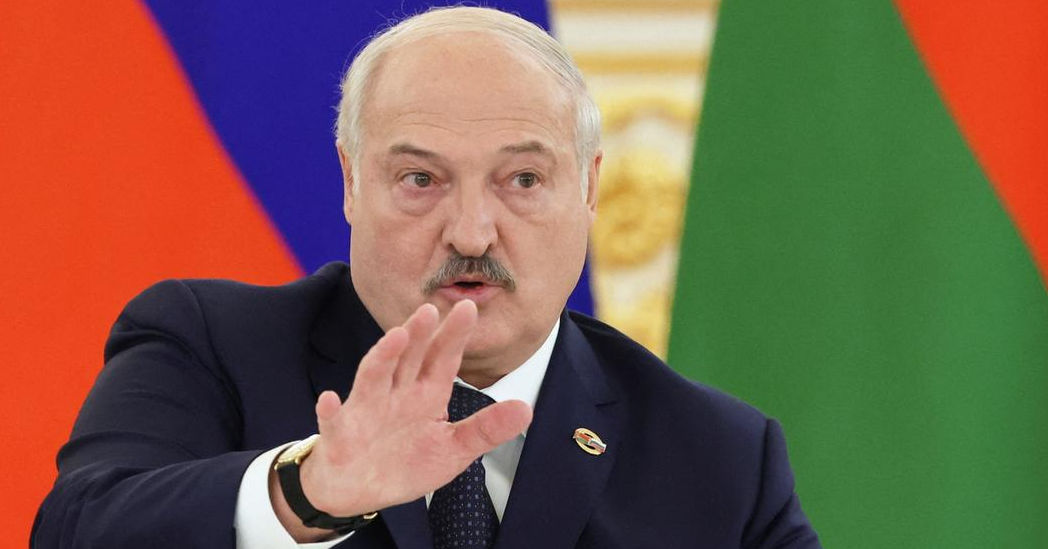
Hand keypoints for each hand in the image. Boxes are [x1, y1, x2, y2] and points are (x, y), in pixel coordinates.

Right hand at [271, 300, 532, 539]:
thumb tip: (526, 410)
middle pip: (408, 358)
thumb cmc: (405, 463)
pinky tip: (329, 400)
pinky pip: (332, 422)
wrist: (357, 490)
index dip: (453, 336)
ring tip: (395, 337)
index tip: (469, 308)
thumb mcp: (453, 450)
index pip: (442, 359)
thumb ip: (486, 429)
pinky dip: (329, 411)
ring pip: (373, 377)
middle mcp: (396, 395)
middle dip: (418, 334)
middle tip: (430, 309)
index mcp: (425, 395)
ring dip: (382, 357)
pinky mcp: (340, 436)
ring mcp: (366, 411)